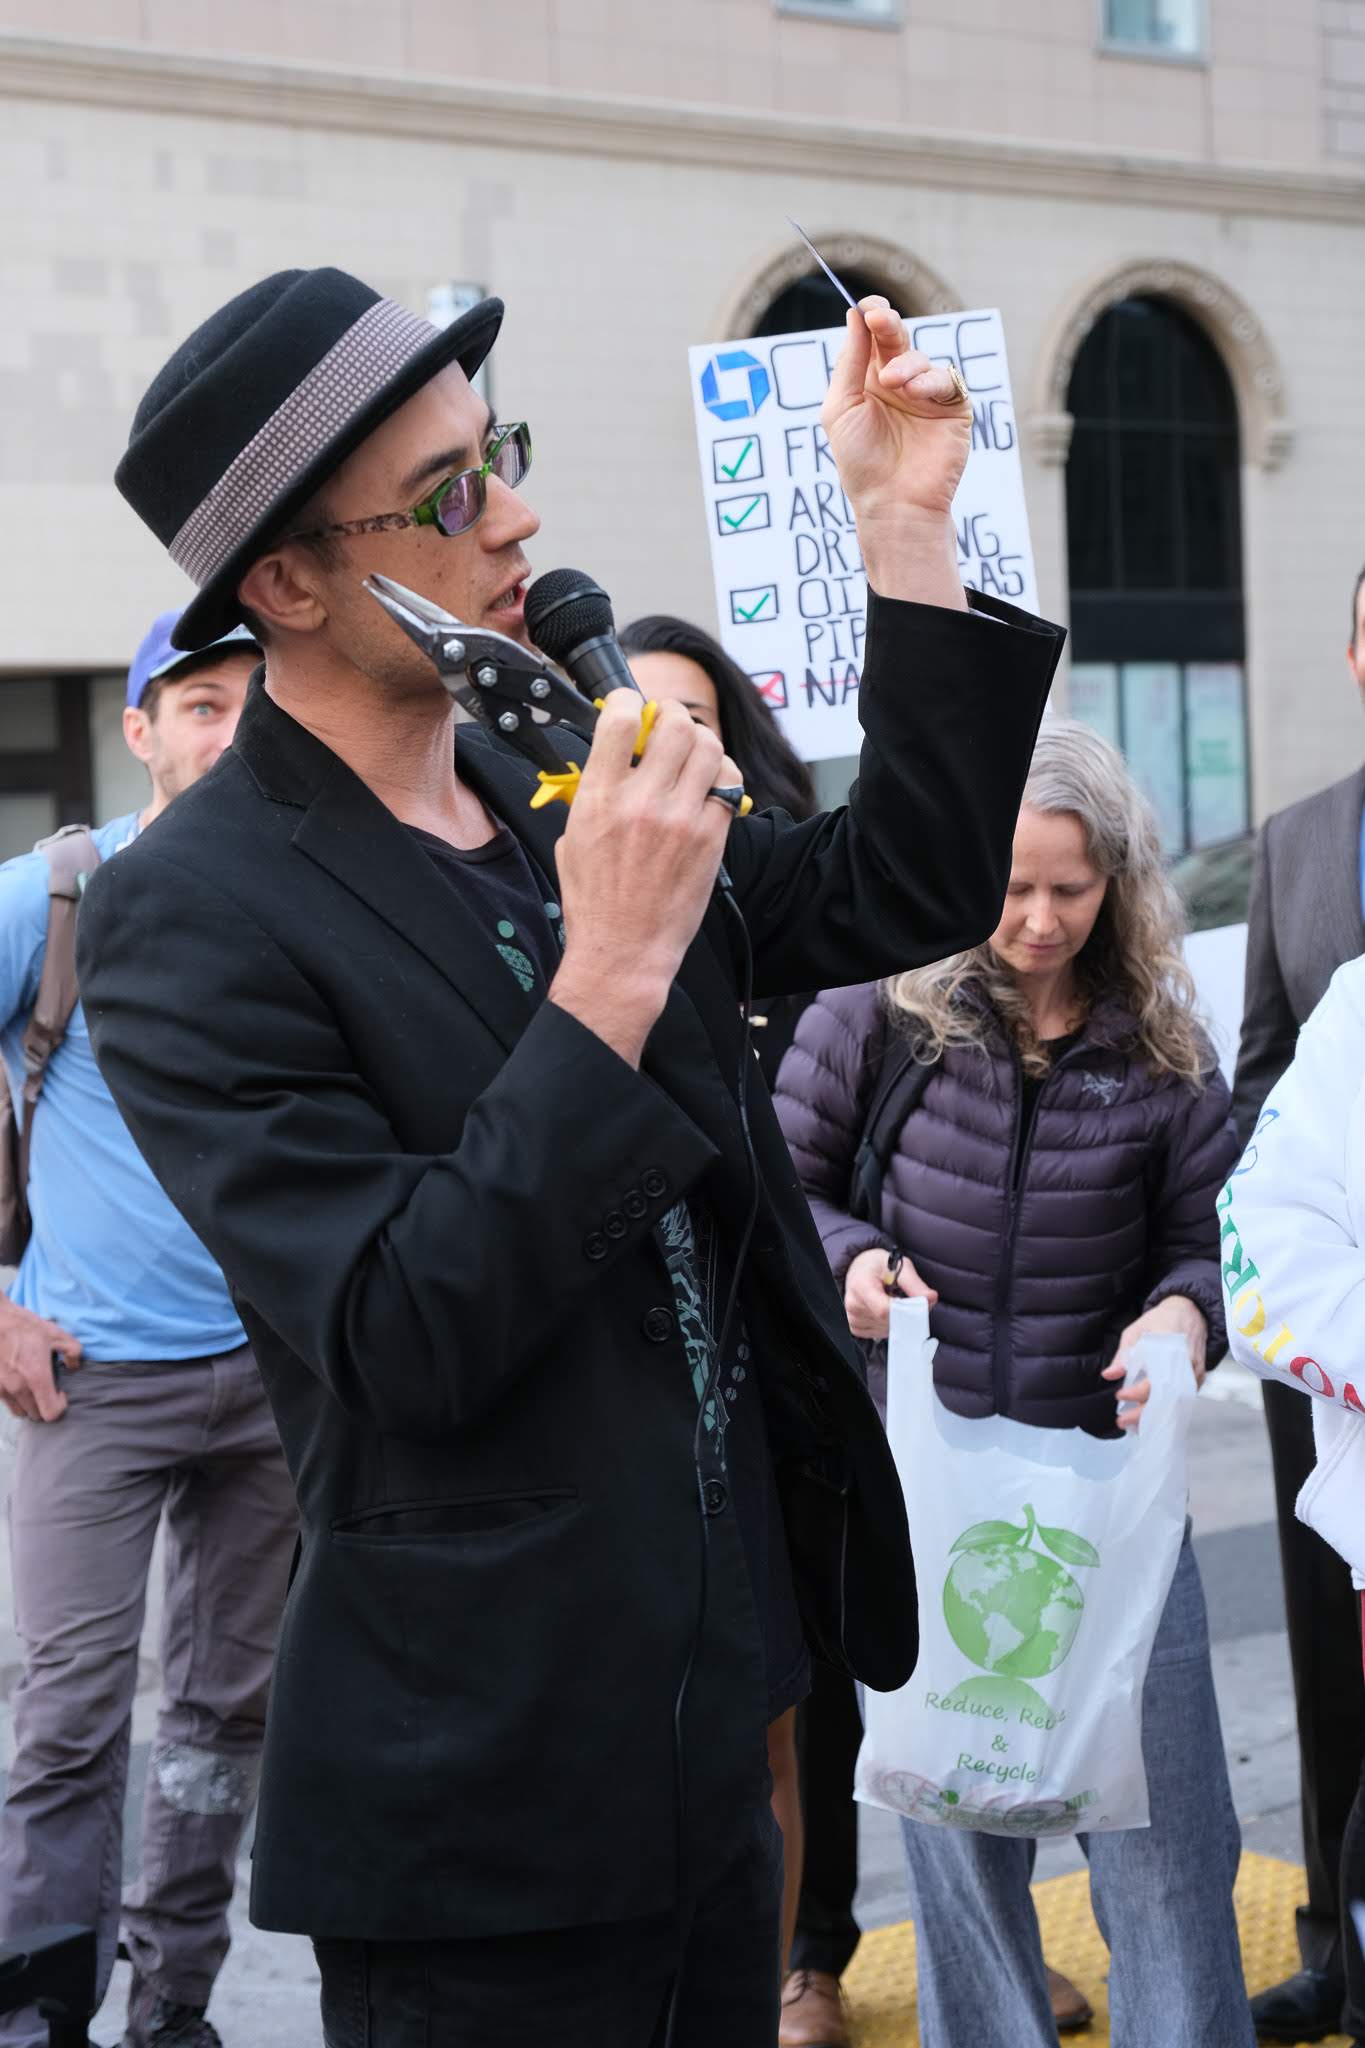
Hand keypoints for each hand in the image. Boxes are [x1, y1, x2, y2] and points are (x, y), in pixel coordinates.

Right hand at [0, 1295, 81, 1421]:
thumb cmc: (23, 1326)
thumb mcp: (55, 1333)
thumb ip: (72, 1351)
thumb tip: (74, 1366)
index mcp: (36, 1377)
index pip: (51, 1413)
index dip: (60, 1406)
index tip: (61, 1392)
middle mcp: (18, 1388)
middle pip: (36, 1415)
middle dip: (46, 1406)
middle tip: (49, 1390)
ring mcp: (2, 1389)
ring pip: (21, 1412)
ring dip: (30, 1405)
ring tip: (34, 1389)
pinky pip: (8, 1403)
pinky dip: (16, 1400)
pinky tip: (21, 1383)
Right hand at [549, 694, 740, 1065]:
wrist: (624, 953)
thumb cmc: (594, 903)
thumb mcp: (573, 839)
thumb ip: (592, 794)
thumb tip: (613, 761)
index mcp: (598, 799)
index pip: (620, 721)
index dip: (628, 701)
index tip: (631, 706)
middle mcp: (641, 802)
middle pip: (674, 725)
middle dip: (672, 716)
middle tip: (667, 727)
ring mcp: (681, 819)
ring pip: (708, 747)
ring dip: (701, 741)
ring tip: (691, 753)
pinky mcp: (710, 839)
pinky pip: (730, 784)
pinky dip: (722, 774)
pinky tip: (709, 784)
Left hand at [822, 297, 971, 605]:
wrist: (891, 503)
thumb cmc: (860, 462)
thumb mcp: (841, 408)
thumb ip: (849, 362)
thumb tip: (855, 315)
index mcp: (868, 381)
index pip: (872, 337)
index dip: (871, 317)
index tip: (867, 308)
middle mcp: (898, 383)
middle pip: (897, 338)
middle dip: (889, 324)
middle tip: (880, 319)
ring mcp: (926, 395)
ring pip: (921, 359)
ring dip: (907, 365)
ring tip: (894, 383)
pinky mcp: (952, 409)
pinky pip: (947, 380)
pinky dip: (931, 381)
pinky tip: (916, 394)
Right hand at [844, 1247, 937, 1341]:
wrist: (861, 1269)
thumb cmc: (880, 1266)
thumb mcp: (899, 1266)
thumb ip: (915, 1284)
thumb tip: (931, 1298)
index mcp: (861, 1285)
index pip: (885, 1310)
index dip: (904, 1311)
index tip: (916, 1304)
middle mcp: (853, 1304)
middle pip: (888, 1322)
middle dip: (903, 1314)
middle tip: (904, 1298)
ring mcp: (852, 1318)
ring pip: (887, 1330)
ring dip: (897, 1320)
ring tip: (891, 1301)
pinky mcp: (854, 1327)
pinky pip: (880, 1334)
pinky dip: (888, 1325)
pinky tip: (885, 1310)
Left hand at [1103, 1295, 1206, 1430]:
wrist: (1191, 1312)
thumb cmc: (1161, 1319)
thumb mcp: (1137, 1330)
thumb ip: (1124, 1354)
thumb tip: (1109, 1375)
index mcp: (1171, 1348)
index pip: (1155, 1378)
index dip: (1137, 1391)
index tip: (1119, 1395)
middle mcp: (1187, 1363)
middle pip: (1167, 1397)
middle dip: (1144, 1413)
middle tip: (1122, 1422)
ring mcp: (1195, 1373)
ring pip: (1176, 1403)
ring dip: (1155, 1416)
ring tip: (1134, 1426)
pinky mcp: (1198, 1379)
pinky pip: (1184, 1400)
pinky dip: (1167, 1411)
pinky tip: (1150, 1418)